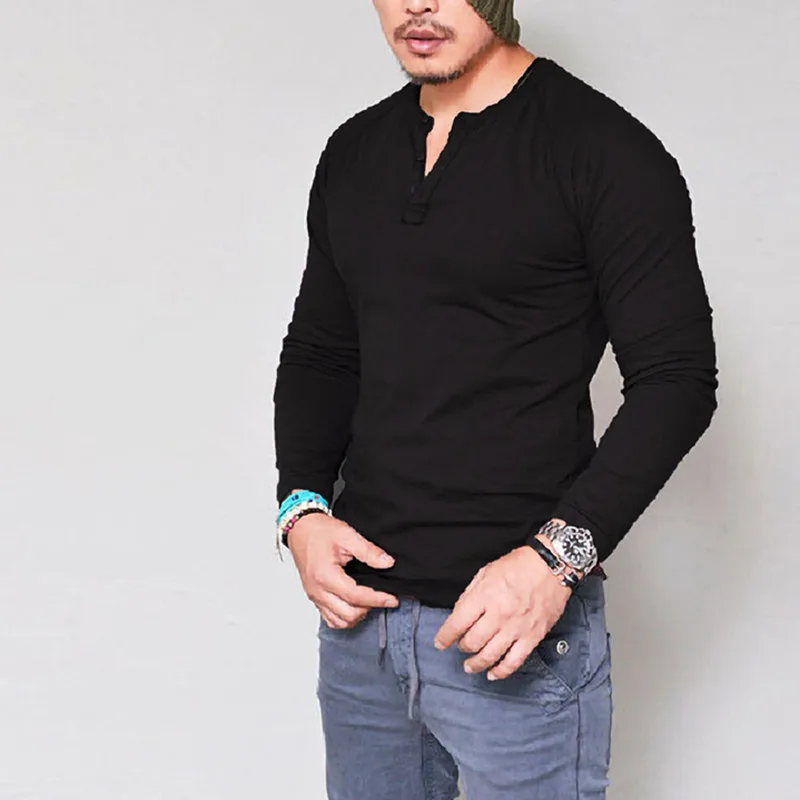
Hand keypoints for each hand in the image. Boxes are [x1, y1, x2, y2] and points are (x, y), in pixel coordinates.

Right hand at [287, 512, 398, 628]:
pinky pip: (330, 618)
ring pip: (339, 621)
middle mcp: (318, 590)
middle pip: (348, 614)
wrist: (301, 529)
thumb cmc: (319, 531)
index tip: (392, 599)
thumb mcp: (347, 535)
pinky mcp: (314, 597)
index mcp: (325, 575)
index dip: (377, 599)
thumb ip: (368, 551)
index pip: (356, 596)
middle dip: (369, 608)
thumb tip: (387, 563)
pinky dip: (344, 618)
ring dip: (357, 616)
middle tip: (382, 597)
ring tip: (369, 601)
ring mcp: (314, 596)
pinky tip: (354, 606)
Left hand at [433, 538, 573, 680]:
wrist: (551, 566)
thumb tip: (458, 615)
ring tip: (470, 666)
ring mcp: (516, 628)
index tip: (439, 643)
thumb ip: (470, 595)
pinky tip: (492, 674)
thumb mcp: (486, 572)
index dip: (445, 636)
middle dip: (462, 647)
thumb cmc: (518, 566)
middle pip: (472, 642)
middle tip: (460, 646)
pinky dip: (501, 671)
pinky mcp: (532, 637)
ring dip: (476, 664)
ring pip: (490, 655)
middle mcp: (499, 614)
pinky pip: (514, 661)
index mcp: (484, 596)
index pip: (457, 623)